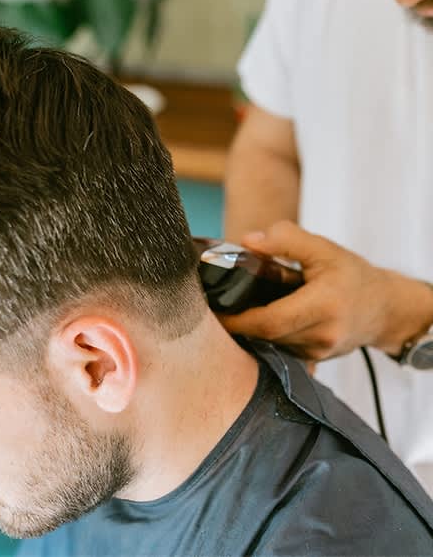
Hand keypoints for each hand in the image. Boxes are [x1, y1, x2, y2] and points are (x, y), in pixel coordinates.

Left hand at [217, 221, 432, 361]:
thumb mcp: (323, 249)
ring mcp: (318, 351)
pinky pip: (281, 350)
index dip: (238, 319)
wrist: (384, 308)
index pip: (271, 320)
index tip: (214, 311)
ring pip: (272, 344)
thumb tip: (248, 241)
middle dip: (238, 323)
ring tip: (236, 311)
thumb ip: (287, 240)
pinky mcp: (315, 359)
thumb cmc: (352, 276)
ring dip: (252, 330)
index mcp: (325, 304)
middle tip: (215, 309)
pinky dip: (266, 337)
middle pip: (267, 335)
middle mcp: (323, 333)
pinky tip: (257, 323)